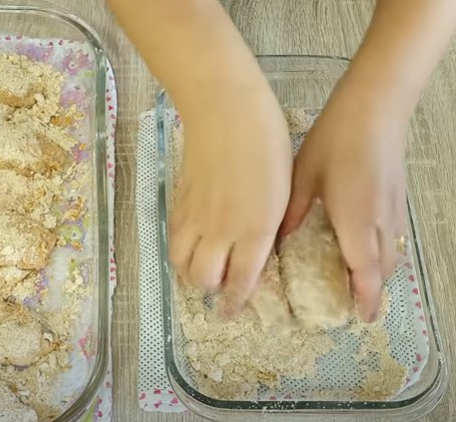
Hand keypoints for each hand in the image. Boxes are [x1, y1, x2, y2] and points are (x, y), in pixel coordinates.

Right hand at [169, 81, 291, 316]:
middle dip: (210, 290)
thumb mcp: (283, 189)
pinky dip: (178, 249)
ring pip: (180, 262)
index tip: (233, 311)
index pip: (240, 281)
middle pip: (203, 279)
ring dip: (189, 273)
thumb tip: (261, 245)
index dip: (235, 301)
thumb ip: (270, 224)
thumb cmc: (265, 142)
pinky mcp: (178, 201)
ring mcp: (194, 216)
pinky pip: (172, 237)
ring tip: (199, 270)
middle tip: (218, 289)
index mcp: (254, 230)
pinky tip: (187, 244)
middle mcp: (220, 231)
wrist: (224, 110)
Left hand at [280, 88, 406, 322]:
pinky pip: (394, 237)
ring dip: (378, 272)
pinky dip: (383, 252)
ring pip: (392, 253)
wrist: (375, 108)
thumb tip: (278, 238)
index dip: (365, 298)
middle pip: (382, 268)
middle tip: (354, 303)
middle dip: (371, 289)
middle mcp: (380, 221)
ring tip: (359, 281)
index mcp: (356, 221)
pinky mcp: (397, 197)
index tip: (361, 318)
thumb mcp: (303, 176)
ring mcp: (393, 209)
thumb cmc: (336, 140)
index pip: (364, 272)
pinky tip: (366, 247)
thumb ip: (292, 211)